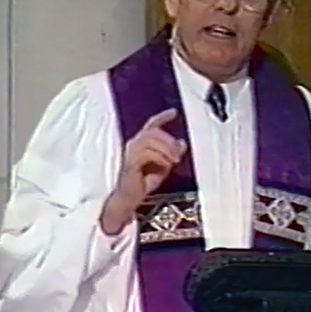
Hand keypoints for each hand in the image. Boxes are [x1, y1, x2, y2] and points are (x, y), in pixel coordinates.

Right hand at [100, 108, 186, 234]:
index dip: (162, 117)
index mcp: (142, 143)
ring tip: (174, 160)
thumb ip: (171, 154)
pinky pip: (147, 153)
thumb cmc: (143, 183)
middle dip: (169, 140)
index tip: (174, 112)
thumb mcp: (163, 166)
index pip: (151, 125)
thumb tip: (182, 143)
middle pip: (153, 131)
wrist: (127, 200)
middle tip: (179, 153)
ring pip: (150, 139)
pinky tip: (166, 165)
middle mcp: (134, 144)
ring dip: (166, 148)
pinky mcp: (130, 163)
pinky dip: (160, 157)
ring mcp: (131, 153)